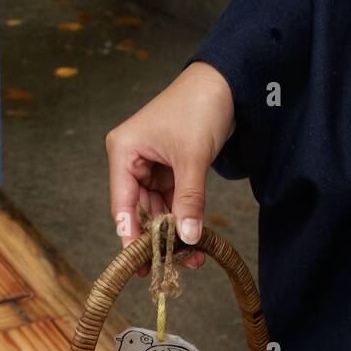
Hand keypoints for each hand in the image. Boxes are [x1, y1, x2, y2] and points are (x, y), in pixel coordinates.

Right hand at [105, 61, 234, 268]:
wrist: (227, 82)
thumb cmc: (200, 107)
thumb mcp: (193, 158)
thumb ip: (189, 200)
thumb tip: (188, 238)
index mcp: (123, 151)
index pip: (123, 204)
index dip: (131, 236)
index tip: (140, 264)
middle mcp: (131, 160)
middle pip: (139, 211)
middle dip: (157, 239)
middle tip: (171, 267)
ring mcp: (150, 165)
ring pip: (157, 210)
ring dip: (172, 233)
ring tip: (191, 259)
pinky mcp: (169, 168)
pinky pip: (172, 201)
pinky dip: (183, 219)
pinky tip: (194, 239)